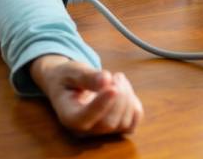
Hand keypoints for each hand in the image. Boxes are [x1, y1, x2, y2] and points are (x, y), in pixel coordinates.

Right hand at [29, 54, 143, 136]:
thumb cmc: (68, 78)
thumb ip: (87, 76)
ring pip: (123, 123)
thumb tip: (106, 80)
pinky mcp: (114, 128)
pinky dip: (135, 107)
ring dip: (128, 97)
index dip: (100, 105)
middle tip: (116, 75)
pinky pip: (132, 124)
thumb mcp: (72, 71)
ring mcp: (100, 132)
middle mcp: (84, 130)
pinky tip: (126, 90)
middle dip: (119, 97)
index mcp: (68, 116)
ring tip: (118, 78)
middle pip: (108, 123)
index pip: (83, 119)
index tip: (112, 88)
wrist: (69, 86)